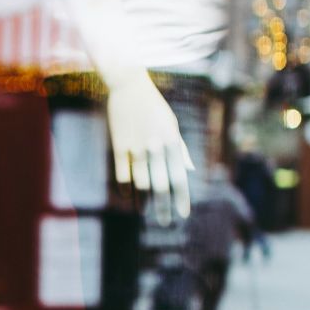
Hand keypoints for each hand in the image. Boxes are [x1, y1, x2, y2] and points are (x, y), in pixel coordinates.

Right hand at [106, 72, 193, 219]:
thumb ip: (181, 149)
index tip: (182, 215)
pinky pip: (123, 176)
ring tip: (146, 207)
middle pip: (161, 186)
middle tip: (163, 222)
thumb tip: (190, 171)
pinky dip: (126, 188)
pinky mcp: (119, 146)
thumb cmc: (154, 107)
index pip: (180, 177)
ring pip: (141, 183)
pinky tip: (128, 196)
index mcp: (172, 141)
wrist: (129, 86)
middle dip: (163, 208)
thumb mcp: (172, 125)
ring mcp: (137, 147)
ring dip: (144, 198)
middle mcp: (156, 147)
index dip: (182, 198)